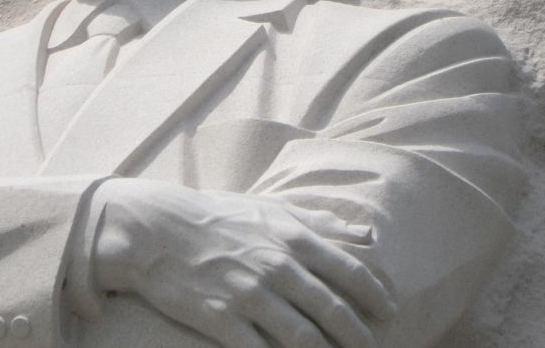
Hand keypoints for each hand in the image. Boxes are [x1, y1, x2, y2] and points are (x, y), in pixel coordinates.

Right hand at [91, 179, 395, 347]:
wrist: (155, 230)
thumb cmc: (216, 217)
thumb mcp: (271, 209)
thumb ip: (321, 221)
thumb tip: (368, 233)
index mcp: (292, 238)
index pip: (349, 271)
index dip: (375, 296)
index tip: (390, 311)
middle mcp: (277, 266)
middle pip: (333, 310)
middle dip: (358, 334)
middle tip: (370, 347)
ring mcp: (249, 295)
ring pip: (304, 337)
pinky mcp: (221, 320)